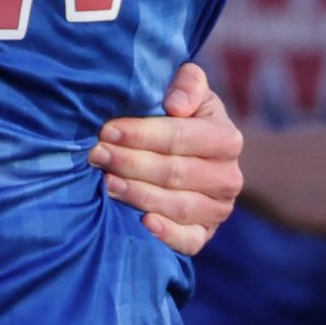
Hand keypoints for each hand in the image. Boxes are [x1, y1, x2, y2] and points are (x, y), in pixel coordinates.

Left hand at [92, 61, 244, 255]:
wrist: (188, 153)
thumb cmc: (180, 115)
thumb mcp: (187, 90)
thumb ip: (188, 84)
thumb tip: (176, 105)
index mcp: (227, 138)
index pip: (181, 137)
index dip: (142, 134)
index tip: (108, 130)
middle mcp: (229, 177)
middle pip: (175, 172)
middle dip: (131, 162)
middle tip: (96, 154)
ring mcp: (218, 209)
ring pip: (178, 205)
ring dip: (139, 194)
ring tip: (106, 183)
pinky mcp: (205, 234)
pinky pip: (190, 241)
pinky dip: (167, 234)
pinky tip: (143, 222)